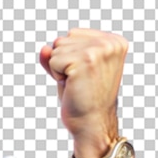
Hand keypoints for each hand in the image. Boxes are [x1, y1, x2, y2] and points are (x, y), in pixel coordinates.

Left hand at [39, 28, 128, 157]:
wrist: (92, 123)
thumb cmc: (82, 99)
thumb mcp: (71, 70)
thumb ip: (57, 55)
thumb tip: (44, 48)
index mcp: (114, 41)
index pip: (72, 34)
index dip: (69, 57)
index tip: (84, 75)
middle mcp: (110, 43)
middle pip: (62, 40)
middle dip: (63, 63)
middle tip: (79, 82)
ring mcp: (99, 50)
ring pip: (56, 49)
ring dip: (59, 70)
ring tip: (76, 85)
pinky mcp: (86, 60)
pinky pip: (52, 60)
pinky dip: (56, 76)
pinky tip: (72, 87)